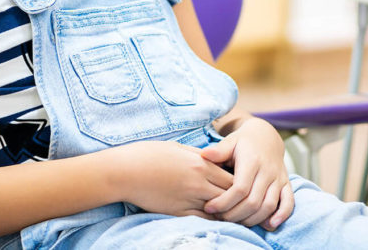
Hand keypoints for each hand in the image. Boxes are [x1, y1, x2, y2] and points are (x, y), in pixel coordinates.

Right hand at [112, 140, 234, 217]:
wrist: (126, 170)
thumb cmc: (149, 154)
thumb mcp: (178, 148)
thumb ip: (198, 155)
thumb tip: (212, 159)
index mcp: (200, 163)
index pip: (232, 176)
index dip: (240, 182)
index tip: (242, 184)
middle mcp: (198, 182)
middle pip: (229, 194)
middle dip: (237, 198)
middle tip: (242, 202)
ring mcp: (188, 199)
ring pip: (219, 210)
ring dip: (226, 211)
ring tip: (233, 212)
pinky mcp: (177, 212)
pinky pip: (202, 220)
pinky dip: (211, 219)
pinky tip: (215, 219)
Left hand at [200, 118, 293, 230]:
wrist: (266, 136)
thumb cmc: (243, 142)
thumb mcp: (230, 141)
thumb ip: (219, 150)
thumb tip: (204, 155)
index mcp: (252, 161)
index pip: (240, 188)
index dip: (224, 202)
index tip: (209, 208)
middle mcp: (267, 171)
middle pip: (253, 201)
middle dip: (235, 215)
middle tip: (219, 218)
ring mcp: (278, 178)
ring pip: (269, 205)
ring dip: (252, 219)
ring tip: (236, 223)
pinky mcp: (286, 184)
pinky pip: (288, 202)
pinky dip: (282, 215)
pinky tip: (269, 225)